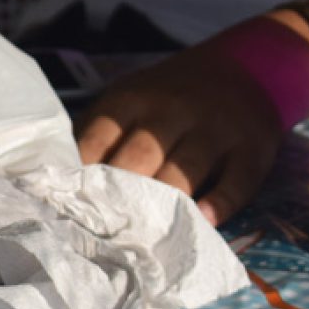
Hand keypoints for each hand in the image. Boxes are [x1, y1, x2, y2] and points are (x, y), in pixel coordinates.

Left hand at [75, 45, 283, 225]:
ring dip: (160, 207)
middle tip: (98, 233)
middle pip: (137, 159)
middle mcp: (172, 112)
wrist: (241, 68)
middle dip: (116, 196)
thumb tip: (56, 181)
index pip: (96, 140)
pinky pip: (236, 182)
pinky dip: (219, 204)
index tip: (64, 208)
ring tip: (138, 240)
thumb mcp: (127, 100)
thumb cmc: (165, 98)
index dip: (80, 177)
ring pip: (183, 173)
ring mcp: (215, 129)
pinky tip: (201, 222)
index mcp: (130, 100)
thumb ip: (97, 135)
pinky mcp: (252, 149)